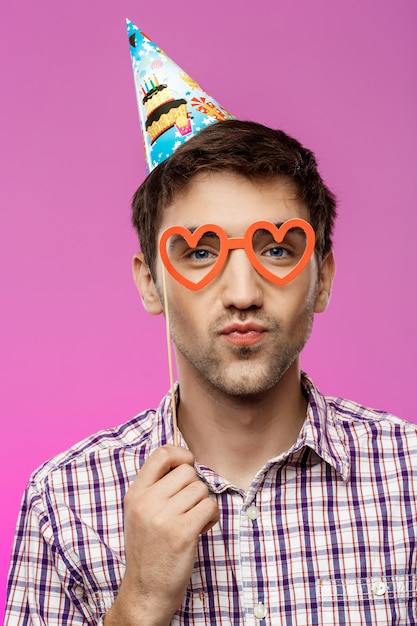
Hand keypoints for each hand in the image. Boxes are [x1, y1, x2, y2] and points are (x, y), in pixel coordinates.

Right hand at [105, 445, 218, 625]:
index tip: (188, 466)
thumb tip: (185, 462)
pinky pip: (210, 506)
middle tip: (188, 509)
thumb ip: (155, 488)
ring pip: (201, 489)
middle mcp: (147, 502)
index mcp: (135, 494)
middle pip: (187, 472)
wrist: (145, 593)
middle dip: (195, 488)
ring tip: (193, 522)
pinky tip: (201, 530)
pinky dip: (212, 517)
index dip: (181, 455)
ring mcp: (163, 517)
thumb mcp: (139, 514)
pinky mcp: (182, 532)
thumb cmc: (148, 552)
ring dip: (204, 505)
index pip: (162, 454)